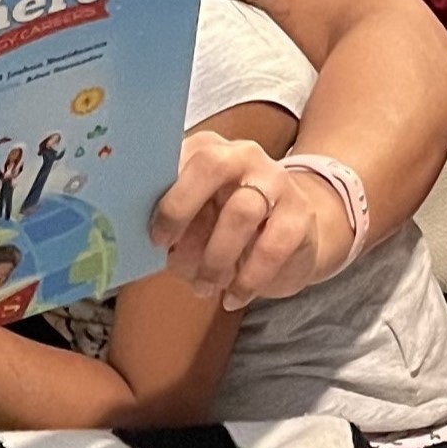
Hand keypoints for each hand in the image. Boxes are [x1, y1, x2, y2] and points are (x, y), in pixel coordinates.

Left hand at [150, 132, 343, 309]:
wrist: (296, 233)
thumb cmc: (228, 224)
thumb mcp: (197, 216)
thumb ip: (173, 220)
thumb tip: (147, 245)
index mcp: (207, 150)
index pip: (177, 155)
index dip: (160, 195)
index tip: (151, 236)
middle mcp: (242, 156)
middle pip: (210, 166)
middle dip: (180, 209)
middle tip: (166, 252)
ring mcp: (275, 182)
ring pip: (241, 212)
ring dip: (215, 258)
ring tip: (203, 286)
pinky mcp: (300, 215)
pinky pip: (272, 247)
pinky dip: (248, 279)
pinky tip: (233, 298)